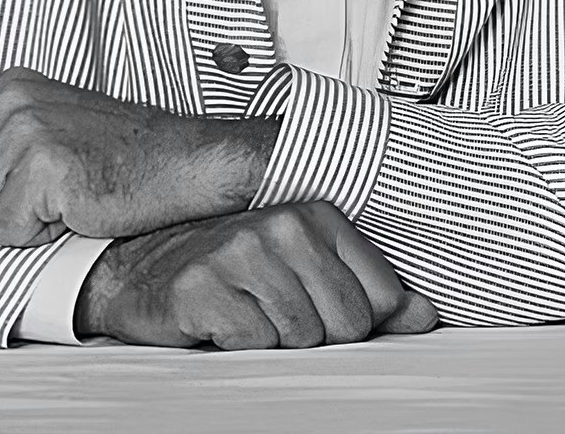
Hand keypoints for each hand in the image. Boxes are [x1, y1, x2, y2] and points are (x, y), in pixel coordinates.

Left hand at [0, 67, 276, 246]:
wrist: (188, 162)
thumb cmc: (123, 157)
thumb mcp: (47, 136)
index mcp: (8, 88)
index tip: (44, 177)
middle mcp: (12, 103)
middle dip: (8, 208)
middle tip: (66, 188)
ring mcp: (28, 132)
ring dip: (26, 223)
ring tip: (73, 196)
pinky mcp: (46, 168)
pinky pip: (10, 233)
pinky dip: (46, 235)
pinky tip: (83, 206)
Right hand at [75, 201, 438, 348]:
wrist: (140, 272)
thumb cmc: (230, 272)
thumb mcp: (306, 273)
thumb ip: (368, 293)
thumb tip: (424, 315)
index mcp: (320, 217)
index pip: (382, 296)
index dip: (357, 322)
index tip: (321, 310)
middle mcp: (285, 226)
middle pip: (346, 323)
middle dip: (315, 337)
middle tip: (275, 315)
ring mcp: (242, 252)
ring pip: (302, 338)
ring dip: (273, 342)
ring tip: (247, 314)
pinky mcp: (205, 286)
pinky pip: (255, 345)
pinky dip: (238, 346)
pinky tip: (220, 321)